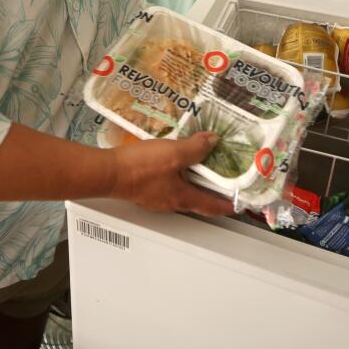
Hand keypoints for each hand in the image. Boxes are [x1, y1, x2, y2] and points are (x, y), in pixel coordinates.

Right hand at [109, 131, 235, 216]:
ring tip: (199, 167)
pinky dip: (176, 176)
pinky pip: (166, 185)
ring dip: (193, 183)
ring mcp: (156, 198)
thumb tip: (212, 141)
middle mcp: (171, 202)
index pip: (212, 206)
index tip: (239, 204)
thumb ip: (195, 147)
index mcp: (183, 198)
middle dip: (211, 192)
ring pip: (181, 192)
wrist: (108, 172)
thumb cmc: (140, 167)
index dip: (228, 206)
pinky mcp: (144, 189)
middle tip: (223, 181)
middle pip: (197, 201)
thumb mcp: (173, 153)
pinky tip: (171, 164)